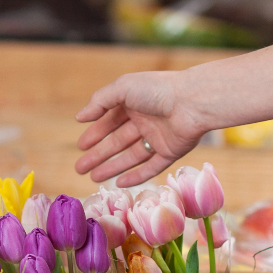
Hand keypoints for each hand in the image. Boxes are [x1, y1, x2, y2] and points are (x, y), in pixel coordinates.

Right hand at [74, 71, 208, 185]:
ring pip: (130, 157)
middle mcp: (145, 120)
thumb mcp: (122, 88)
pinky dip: (136, 176)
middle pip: (117, 142)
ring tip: (93, 178)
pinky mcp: (170, 152)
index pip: (110, 121)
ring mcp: (158, 138)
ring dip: (112, 167)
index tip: (81, 146)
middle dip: (98, 155)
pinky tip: (119, 184)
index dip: (95, 133)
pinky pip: (151, 167)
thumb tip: (79, 117)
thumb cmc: (157, 90)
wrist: (193, 102)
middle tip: (79, 168)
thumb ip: (99, 101)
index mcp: (134, 103)